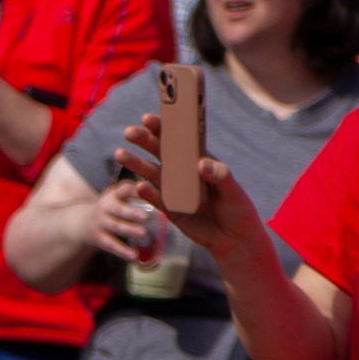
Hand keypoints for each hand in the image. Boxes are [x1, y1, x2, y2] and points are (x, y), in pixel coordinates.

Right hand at [87, 177, 162, 263]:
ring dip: (128, 230)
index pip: (125, 189)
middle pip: (118, 209)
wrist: (80, 222)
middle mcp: (105, 206)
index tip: (148, 191)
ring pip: (114, 226)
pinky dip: (121, 250)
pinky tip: (132, 256)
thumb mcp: (119, 197)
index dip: (135, 190)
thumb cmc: (111, 209)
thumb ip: (137, 194)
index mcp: (114, 194)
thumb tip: (167, 191)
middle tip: (146, 216)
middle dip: (131, 212)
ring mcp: (100, 222)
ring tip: (142, 233)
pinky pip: (110, 244)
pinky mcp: (98, 237)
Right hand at [116, 108, 251, 257]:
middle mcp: (184, 172)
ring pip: (152, 173)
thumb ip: (220, 176)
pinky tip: (138, 186)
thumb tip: (201, 164)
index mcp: (199, 160)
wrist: (233, 240)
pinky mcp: (170, 210)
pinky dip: (146, 193)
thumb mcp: (233, 191)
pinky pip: (156, 199)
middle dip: (144, 141)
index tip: (150, 119)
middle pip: (161, 153)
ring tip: (121, 154)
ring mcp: (175, 190)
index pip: (180, 140)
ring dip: (137, 164)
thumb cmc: (237, 210)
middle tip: (130, 132)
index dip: (165, 129)